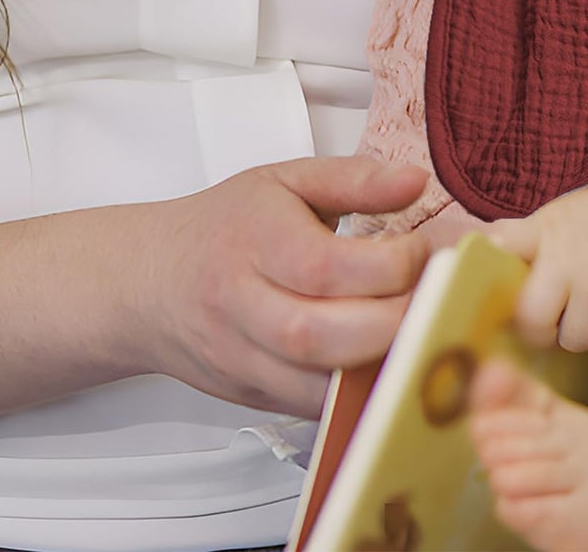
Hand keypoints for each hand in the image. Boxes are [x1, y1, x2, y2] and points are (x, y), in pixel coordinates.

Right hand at [133, 156, 427, 416]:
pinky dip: (359, 396)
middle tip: (436, 301)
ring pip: (315, 386)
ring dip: (381, 366)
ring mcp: (243, 358)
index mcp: (254, 239)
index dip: (388, 265)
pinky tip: (390, 367)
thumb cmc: (226, 226)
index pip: (323, 266)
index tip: (423, 252)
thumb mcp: (287, 180)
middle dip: (392, 324)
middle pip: (319, 334)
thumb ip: (356, 178)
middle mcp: (241, 304)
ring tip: (424, 336)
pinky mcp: (253, 395)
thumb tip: (414, 182)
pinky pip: (313, 409)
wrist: (151, 280)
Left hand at [489, 189, 587, 356]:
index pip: (502, 246)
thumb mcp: (555, 218)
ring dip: (578, 334)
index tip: (490, 293)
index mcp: (544, 231)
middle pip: (532, 321)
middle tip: (550, 321)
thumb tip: (483, 249)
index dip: (490, 273)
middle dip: (540, 329)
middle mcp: (568, 259)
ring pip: (574, 340)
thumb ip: (521, 238)